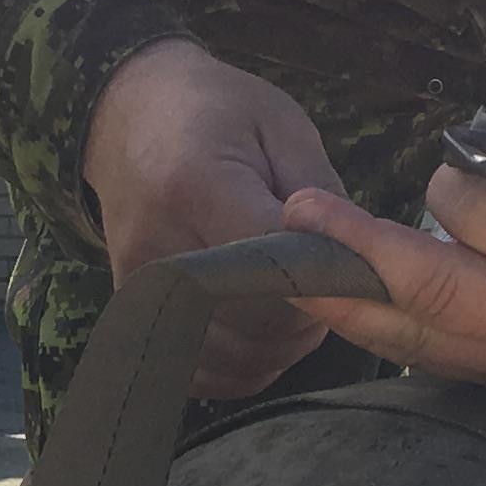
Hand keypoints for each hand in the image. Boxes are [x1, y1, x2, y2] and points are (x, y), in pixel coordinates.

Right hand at [83, 40, 348, 398]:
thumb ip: (322, 195)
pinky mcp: (135, 313)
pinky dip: (245, 364)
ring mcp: (140, 288)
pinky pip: (203, 372)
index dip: (326, 271)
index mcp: (196, 186)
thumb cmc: (216, 113)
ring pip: (237, 357)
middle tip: (327, 279)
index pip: (277, 263)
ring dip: (284, 344)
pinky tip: (262, 328)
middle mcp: (160, 247)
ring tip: (295, 299)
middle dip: (312, 313)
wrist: (130, 118)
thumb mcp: (283, 126)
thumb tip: (354, 259)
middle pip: (259, 321)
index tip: (349, 259)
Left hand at [281, 64, 485, 391]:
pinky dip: (378, 326)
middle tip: (296, 212)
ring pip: (413, 337)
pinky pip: (425, 358)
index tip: (455, 155)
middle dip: (356, 249)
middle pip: (430, 291)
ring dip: (349, 298)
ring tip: (295, 259)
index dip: (456, 177)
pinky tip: (340, 293)